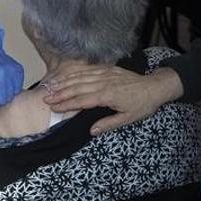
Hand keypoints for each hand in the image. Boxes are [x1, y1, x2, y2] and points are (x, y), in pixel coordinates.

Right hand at [42, 65, 182, 134]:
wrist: (154, 87)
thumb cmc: (141, 105)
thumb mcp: (128, 119)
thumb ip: (108, 124)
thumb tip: (91, 131)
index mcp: (107, 96)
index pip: (82, 100)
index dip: (66, 104)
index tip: (53, 107)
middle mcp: (103, 83)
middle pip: (77, 87)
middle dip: (60, 93)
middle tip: (46, 98)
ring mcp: (104, 74)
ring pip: (80, 77)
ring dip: (64, 82)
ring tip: (50, 86)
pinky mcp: (106, 69)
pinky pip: (87, 70)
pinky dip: (74, 73)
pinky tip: (65, 76)